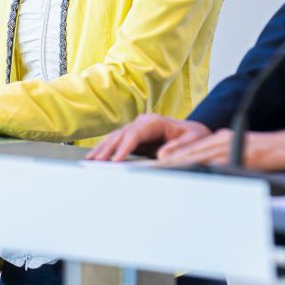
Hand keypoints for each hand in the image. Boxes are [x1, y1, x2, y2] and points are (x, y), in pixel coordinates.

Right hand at [87, 114, 211, 161]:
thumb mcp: (193, 140)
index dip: (124, 148)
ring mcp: (137, 127)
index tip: (116, 161)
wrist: (193, 131)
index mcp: (155, 122)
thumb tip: (162, 155)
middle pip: (121, 135)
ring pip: (115, 137)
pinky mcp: (134, 135)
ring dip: (102, 148)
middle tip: (95, 163)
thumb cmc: (193, 136)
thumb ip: (179, 147)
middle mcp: (143, 122)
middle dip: (108, 149)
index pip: (135, 135)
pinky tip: (95, 156)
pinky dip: (106, 148)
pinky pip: (117, 141)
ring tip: (90, 161)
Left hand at [156, 128, 284, 171]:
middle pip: (186, 152)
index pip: (188, 150)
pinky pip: (214, 162)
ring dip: (174, 163)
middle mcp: (220, 140)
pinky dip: (198, 167)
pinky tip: (186, 172)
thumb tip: (205, 176)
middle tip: (142, 170)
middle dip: (163, 162)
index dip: (167, 158)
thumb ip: (221, 162)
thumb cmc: (269, 154)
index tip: (148, 167)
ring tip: (154, 170)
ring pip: (195, 155)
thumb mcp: (240, 155)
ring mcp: (229, 146)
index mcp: (219, 140)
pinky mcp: (238, 154)